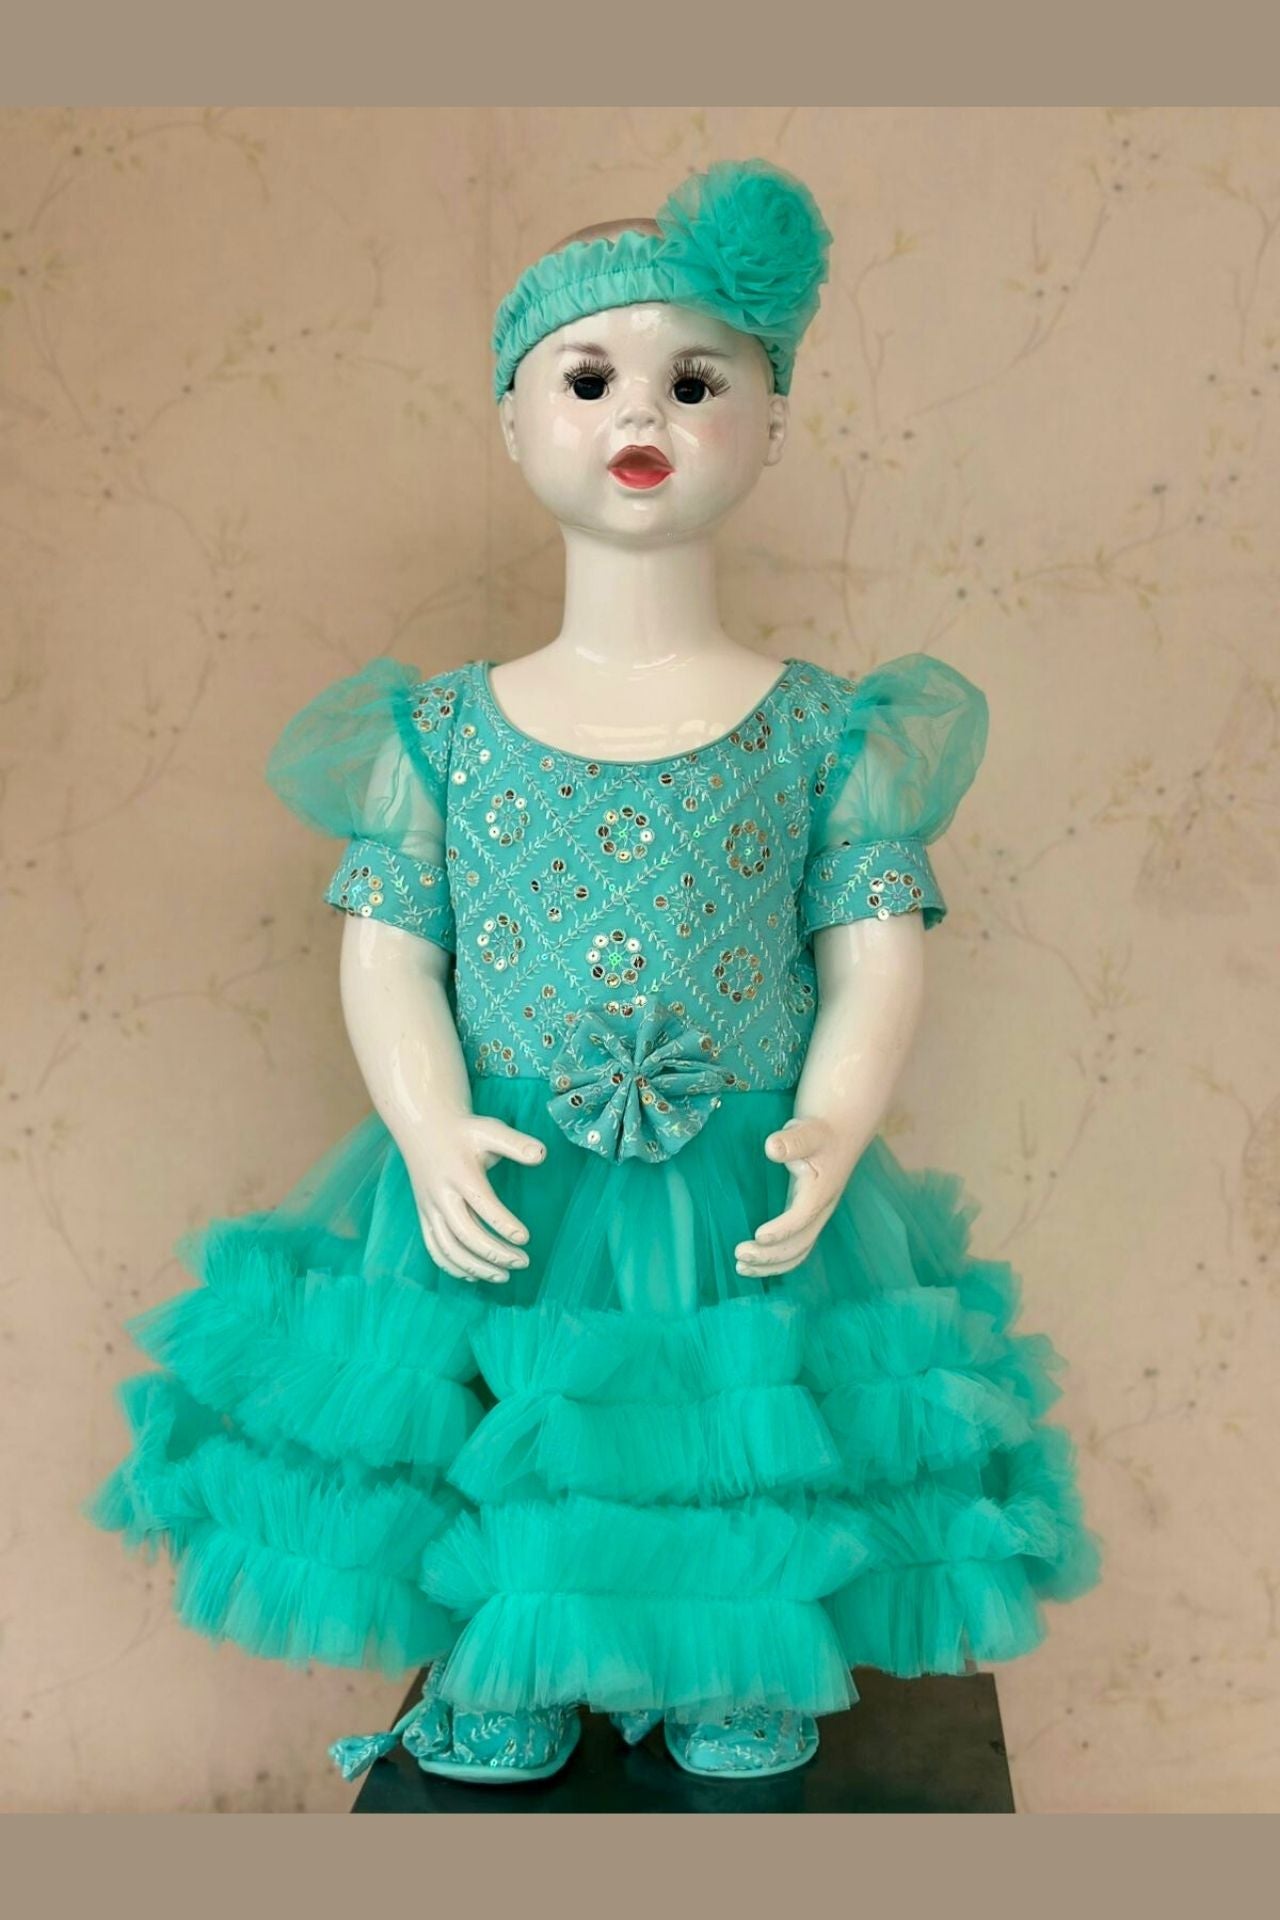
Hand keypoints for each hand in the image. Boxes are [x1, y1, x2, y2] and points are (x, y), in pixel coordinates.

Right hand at [405, 1114, 547, 1282]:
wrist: (423, 1128)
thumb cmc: (464, 1132)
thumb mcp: (490, 1129)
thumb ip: (516, 1144)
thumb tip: (542, 1155)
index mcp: (460, 1174)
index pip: (482, 1205)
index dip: (504, 1224)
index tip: (525, 1239)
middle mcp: (441, 1195)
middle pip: (464, 1233)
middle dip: (494, 1252)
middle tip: (523, 1262)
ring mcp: (430, 1208)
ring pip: (448, 1248)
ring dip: (475, 1267)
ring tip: (504, 1276)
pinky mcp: (424, 1216)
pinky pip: (434, 1248)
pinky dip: (452, 1267)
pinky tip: (475, 1276)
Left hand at [734, 1115, 860, 1277]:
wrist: (839, 1133)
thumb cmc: (819, 1132)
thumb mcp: (807, 1131)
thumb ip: (792, 1141)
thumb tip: (772, 1147)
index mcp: (820, 1191)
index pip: (802, 1217)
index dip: (782, 1230)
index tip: (758, 1236)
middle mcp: (820, 1210)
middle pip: (800, 1244)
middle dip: (770, 1256)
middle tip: (739, 1255)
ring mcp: (814, 1217)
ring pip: (798, 1252)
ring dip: (771, 1265)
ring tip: (741, 1267)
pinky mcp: (806, 1218)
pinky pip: (796, 1247)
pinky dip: (776, 1261)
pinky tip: (754, 1263)